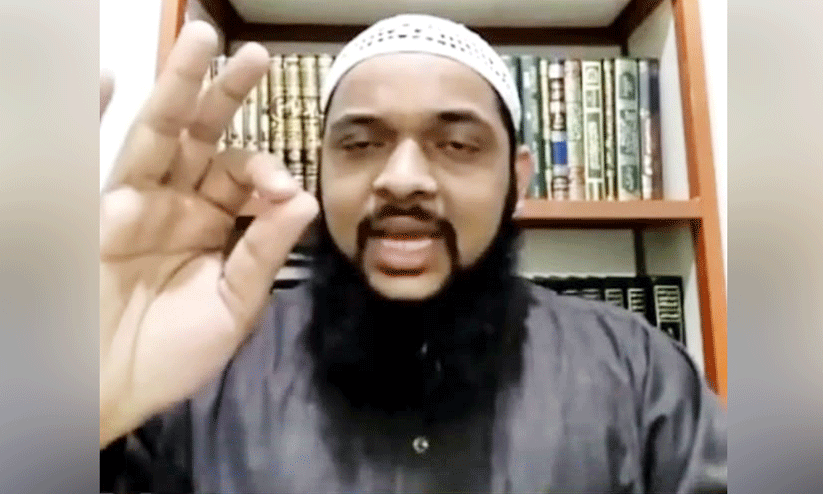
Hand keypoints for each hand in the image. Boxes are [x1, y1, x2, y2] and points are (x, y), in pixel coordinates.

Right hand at [99, 21, 317, 446]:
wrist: (110, 389)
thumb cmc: (172, 354)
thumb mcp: (234, 305)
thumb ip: (264, 252)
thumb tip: (304, 198)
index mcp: (216, 226)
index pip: (244, 177)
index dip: (266, 172)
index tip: (282, 190)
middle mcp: (178, 204)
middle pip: (204, 137)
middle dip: (228, 97)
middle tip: (256, 58)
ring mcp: (137, 202)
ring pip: (160, 133)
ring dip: (180, 87)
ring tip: (202, 41)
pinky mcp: (100, 211)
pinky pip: (100, 155)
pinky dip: (100, 114)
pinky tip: (114, 76)